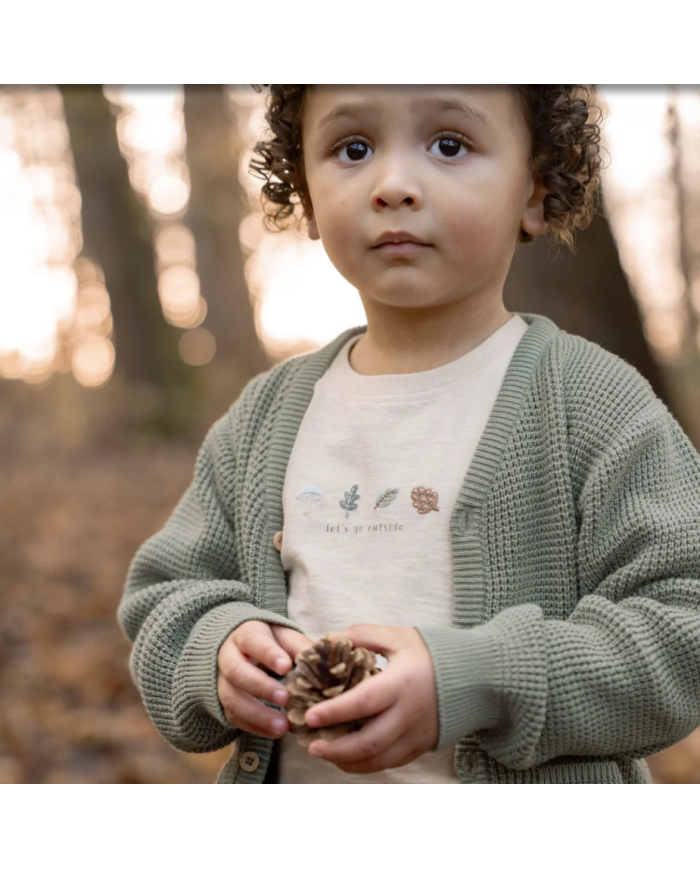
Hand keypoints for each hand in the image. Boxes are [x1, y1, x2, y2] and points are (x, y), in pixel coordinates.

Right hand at [217, 620, 313, 739]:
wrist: (242, 648)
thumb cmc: (270, 641)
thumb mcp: (285, 637)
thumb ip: (300, 646)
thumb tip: (322, 661)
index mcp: (245, 633)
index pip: (252, 641)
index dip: (268, 654)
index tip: (286, 667)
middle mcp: (227, 656)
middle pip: (236, 671)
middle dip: (261, 686)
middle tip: (285, 698)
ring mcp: (220, 680)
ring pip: (231, 698)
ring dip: (257, 714)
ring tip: (282, 726)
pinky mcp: (222, 701)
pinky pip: (232, 717)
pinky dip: (254, 727)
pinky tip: (275, 733)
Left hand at [304, 625, 438, 773]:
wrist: (475, 675)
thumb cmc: (431, 652)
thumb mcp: (397, 636)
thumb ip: (361, 635)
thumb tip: (327, 640)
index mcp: (401, 683)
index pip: (363, 703)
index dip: (334, 711)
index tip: (310, 716)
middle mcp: (409, 714)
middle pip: (369, 742)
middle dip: (335, 748)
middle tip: (310, 745)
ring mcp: (416, 734)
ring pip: (378, 760)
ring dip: (347, 761)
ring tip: (323, 752)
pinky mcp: (421, 746)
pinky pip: (389, 762)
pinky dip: (365, 764)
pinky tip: (346, 756)